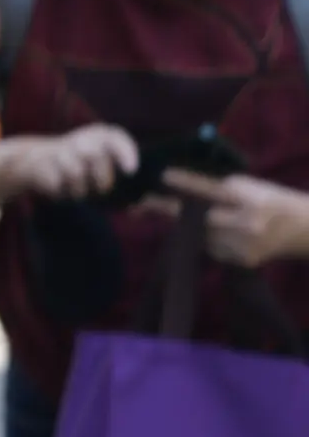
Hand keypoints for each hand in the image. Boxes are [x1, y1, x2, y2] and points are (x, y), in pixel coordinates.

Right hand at [3, 125, 138, 199]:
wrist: (36, 161)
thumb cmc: (79, 168)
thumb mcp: (100, 166)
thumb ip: (120, 182)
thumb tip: (135, 206)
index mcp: (101, 135)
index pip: (115, 137)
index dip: (125, 152)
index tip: (131, 171)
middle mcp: (81, 139)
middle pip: (94, 155)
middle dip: (102, 178)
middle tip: (103, 191)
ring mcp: (60, 150)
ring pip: (74, 172)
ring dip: (79, 189)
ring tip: (78, 193)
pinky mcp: (41, 164)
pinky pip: (56, 183)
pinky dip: (61, 192)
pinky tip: (60, 190)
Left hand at [162, 170, 308, 267]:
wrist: (304, 230)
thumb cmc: (273, 200)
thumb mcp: (252, 186)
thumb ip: (221, 187)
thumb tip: (183, 185)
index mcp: (252, 200)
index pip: (213, 190)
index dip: (187, 183)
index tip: (163, 176)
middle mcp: (248, 225)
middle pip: (199, 219)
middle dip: (169, 210)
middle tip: (143, 203)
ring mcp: (245, 246)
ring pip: (201, 236)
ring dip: (188, 226)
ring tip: (186, 216)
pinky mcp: (243, 261)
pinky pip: (212, 249)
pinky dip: (207, 240)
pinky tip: (216, 233)